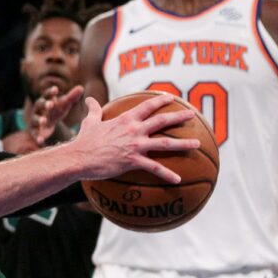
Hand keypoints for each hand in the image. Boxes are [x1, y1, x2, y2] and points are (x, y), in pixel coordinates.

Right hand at [34, 83, 83, 137]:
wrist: (47, 125)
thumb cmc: (56, 111)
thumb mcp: (64, 104)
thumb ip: (71, 97)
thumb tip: (81, 87)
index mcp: (46, 100)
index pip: (47, 94)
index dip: (51, 92)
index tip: (56, 89)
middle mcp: (38, 109)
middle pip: (39, 105)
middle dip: (44, 104)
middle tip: (50, 104)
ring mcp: (35, 120)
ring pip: (35, 119)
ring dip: (39, 119)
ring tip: (44, 121)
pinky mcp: (34, 132)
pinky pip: (35, 134)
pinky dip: (37, 137)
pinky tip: (41, 140)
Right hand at [71, 94, 198, 183]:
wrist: (80, 157)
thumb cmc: (85, 140)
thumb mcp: (90, 121)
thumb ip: (94, 110)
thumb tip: (88, 98)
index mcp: (125, 119)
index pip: (146, 106)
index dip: (160, 101)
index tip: (171, 98)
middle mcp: (134, 130)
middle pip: (161, 121)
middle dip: (179, 117)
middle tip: (192, 114)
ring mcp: (136, 145)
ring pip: (165, 143)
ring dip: (183, 143)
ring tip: (197, 143)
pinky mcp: (134, 161)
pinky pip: (155, 168)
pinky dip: (167, 174)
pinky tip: (178, 179)